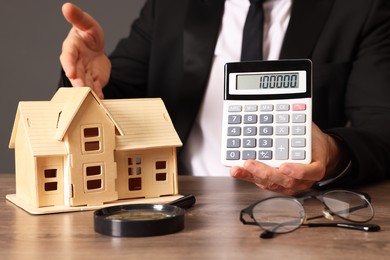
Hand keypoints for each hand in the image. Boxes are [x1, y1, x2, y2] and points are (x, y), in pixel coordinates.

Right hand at [60, 3, 110, 98]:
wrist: (96, 48)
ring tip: (92, 96)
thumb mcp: (87, 24)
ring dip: (88, 90)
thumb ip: (78, 17)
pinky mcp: (94, 80)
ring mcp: (85, 74)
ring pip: (85, 83)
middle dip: (79, 81)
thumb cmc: (88, 35)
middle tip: (82, 87)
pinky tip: (101, 99)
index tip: (71, 72)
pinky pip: (96, 88)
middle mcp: (76, 64)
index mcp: (71, 49)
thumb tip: (67, 6)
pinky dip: (98, 94)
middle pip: (76, 74)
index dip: (69, 65)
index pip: (68, 57)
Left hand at [230, 123, 347, 194]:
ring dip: (252, 176)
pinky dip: (248, 176)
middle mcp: (301, 180)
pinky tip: (238, 171)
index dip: (298, 172)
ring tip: (238, 168)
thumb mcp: (310, 131)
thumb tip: (286, 107)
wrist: (315, 155)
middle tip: (251, 163)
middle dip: (265, 172)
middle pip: (285, 181)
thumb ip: (301, 124)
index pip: (310, 172)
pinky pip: (261, 183)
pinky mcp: (275, 184)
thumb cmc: (312, 143)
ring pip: (270, 184)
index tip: (284, 166)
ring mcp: (287, 185)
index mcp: (315, 168)